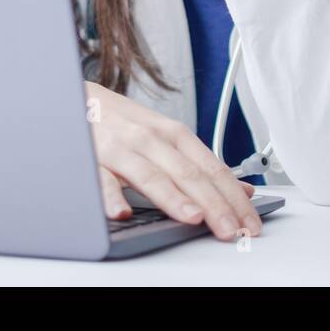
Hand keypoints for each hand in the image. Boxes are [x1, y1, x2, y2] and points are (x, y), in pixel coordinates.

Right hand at [85, 82, 260, 240]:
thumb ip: (201, 165)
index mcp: (174, 134)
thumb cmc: (125, 123)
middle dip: (213, 205)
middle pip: (188, 174)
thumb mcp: (167, 137)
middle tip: (232, 231)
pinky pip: (101, 179)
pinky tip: (121, 213)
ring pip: (150, 175)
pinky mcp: (92, 157)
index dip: (233, 197)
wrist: (79, 99)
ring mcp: (121, 147)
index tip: (249, 223)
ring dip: (172, 197)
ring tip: (192, 218)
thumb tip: (242, 190)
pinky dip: (111, 196)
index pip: (212, 169)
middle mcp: (151, 139)